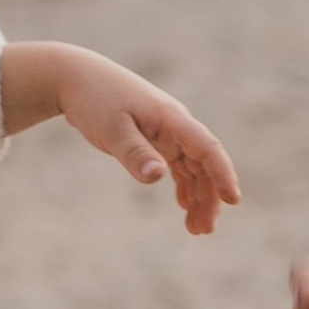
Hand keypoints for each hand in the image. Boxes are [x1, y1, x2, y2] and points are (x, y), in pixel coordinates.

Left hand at [0, 39, 239, 233]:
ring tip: (196, 229)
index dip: (223, 173)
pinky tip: (184, 206)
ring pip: (193, 168)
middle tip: (203, 230)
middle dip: (209, 197)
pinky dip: (184, 185)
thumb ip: (134, 153)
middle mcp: (176, 125)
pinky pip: (179, 165)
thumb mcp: (112, 129)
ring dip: (198, 196)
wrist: (76, 78)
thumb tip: (158, 176)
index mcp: (171, 119)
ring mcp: (167, 132)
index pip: (207, 148)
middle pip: (204, 164)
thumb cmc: (94, 100)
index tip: (233, 200)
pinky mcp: (155, 138)